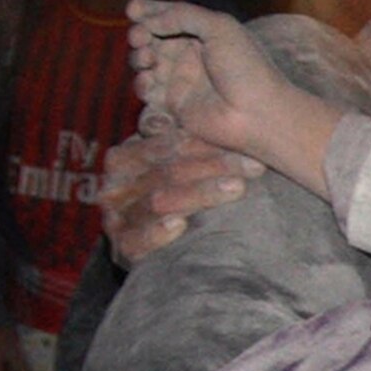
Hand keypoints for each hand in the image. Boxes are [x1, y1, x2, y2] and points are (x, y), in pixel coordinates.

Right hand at [100, 123, 258, 263]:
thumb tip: (227, 113)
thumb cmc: (188, 197)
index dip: (204, 143)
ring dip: (198, 194)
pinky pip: (135, 240)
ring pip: (156, 201)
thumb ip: (191, 144)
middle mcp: (117, 185)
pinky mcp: (123, 248)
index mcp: (126, 158)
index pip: (163, 145)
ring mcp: (118, 217)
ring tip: (236, 187)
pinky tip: (178, 224)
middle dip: (212, 166)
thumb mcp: (188, 167)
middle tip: (253, 166)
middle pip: (165, 171)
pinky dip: (156, 232)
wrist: (175, 256)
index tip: (246, 143)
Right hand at [125, 0, 343, 192]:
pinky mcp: (174, 104)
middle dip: (139, 34)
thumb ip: (183, 15)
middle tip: (140, 37)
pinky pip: (148, 90)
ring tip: (148, 58)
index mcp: (204, 33)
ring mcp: (182, 79)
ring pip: (145, 62)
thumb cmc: (245, 67)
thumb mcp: (220, 27)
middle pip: (151, 38)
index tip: (132, 9)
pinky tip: (149, 80)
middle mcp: (191, 54)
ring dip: (139, 57)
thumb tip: (147, 19)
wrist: (257, 114)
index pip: (169, 16)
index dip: (148, 11)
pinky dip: (142, 83)